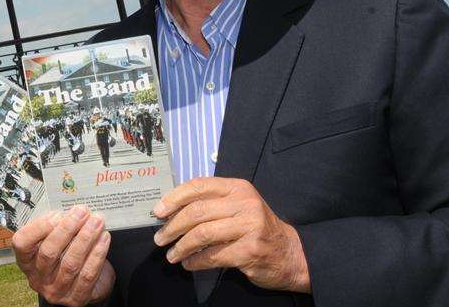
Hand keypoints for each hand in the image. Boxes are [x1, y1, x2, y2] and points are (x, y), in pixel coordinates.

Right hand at [12, 205, 114, 306]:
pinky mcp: (76, 298)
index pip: (22, 243)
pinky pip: (87, 275)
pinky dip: (97, 254)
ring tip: (96, 222)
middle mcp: (38, 277)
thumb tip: (70, 210)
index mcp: (27, 260)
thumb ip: (56, 226)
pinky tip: (103, 239)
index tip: (57, 214)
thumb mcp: (54, 240)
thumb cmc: (66, 254)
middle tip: (82, 212)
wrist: (83, 282)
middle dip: (67, 229)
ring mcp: (56, 290)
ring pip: (70, 263)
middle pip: (48, 252)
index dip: (39, 227)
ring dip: (85, 239)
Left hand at [152, 177, 310, 293]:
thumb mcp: (238, 207)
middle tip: (160, 238)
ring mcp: (249, 227)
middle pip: (196, 212)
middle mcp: (244, 203)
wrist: (291, 254)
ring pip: (202, 234)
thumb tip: (171, 210)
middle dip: (172, 226)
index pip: (198, 186)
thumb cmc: (256, 228)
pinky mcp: (250, 250)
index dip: (174, 198)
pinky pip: (213, 256)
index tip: (158, 211)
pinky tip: (188, 263)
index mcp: (238, 188)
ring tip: (171, 254)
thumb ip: (211, 204)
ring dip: (181, 246)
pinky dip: (196, 261)